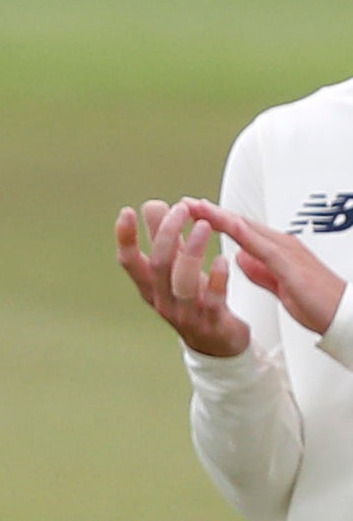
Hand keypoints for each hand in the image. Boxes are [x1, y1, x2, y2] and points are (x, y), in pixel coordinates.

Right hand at [116, 199, 249, 356]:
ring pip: (184, 282)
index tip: (127, 211)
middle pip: (158, 265)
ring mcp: (186, 314)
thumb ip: (164, 238)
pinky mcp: (212, 322)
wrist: (218, 344)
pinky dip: (217, 279)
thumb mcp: (176, 267)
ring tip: (204, 225)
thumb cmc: (194, 299)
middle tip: (181, 209)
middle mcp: (162, 300)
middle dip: (167, 233)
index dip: (125, 238)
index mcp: (149, 286)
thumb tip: (151, 204)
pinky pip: (212, 300)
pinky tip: (223, 259)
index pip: (129, 261)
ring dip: (193, 251)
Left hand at [182, 199, 346, 335]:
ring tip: (195, 207)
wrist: (347, 318)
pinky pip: (261, 244)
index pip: (240, 230)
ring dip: (218, 216)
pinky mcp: (290, 264)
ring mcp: (286, 251)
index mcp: (276, 250)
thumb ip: (260, 271)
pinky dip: (241, 232)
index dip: (215, 219)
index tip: (192, 212)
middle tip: (185, 202)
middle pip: (239, 223)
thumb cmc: (319, 305)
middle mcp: (281, 245)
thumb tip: (241, 258)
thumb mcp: (280, 286)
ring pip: (246, 227)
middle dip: (210, 212)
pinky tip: (226, 224)